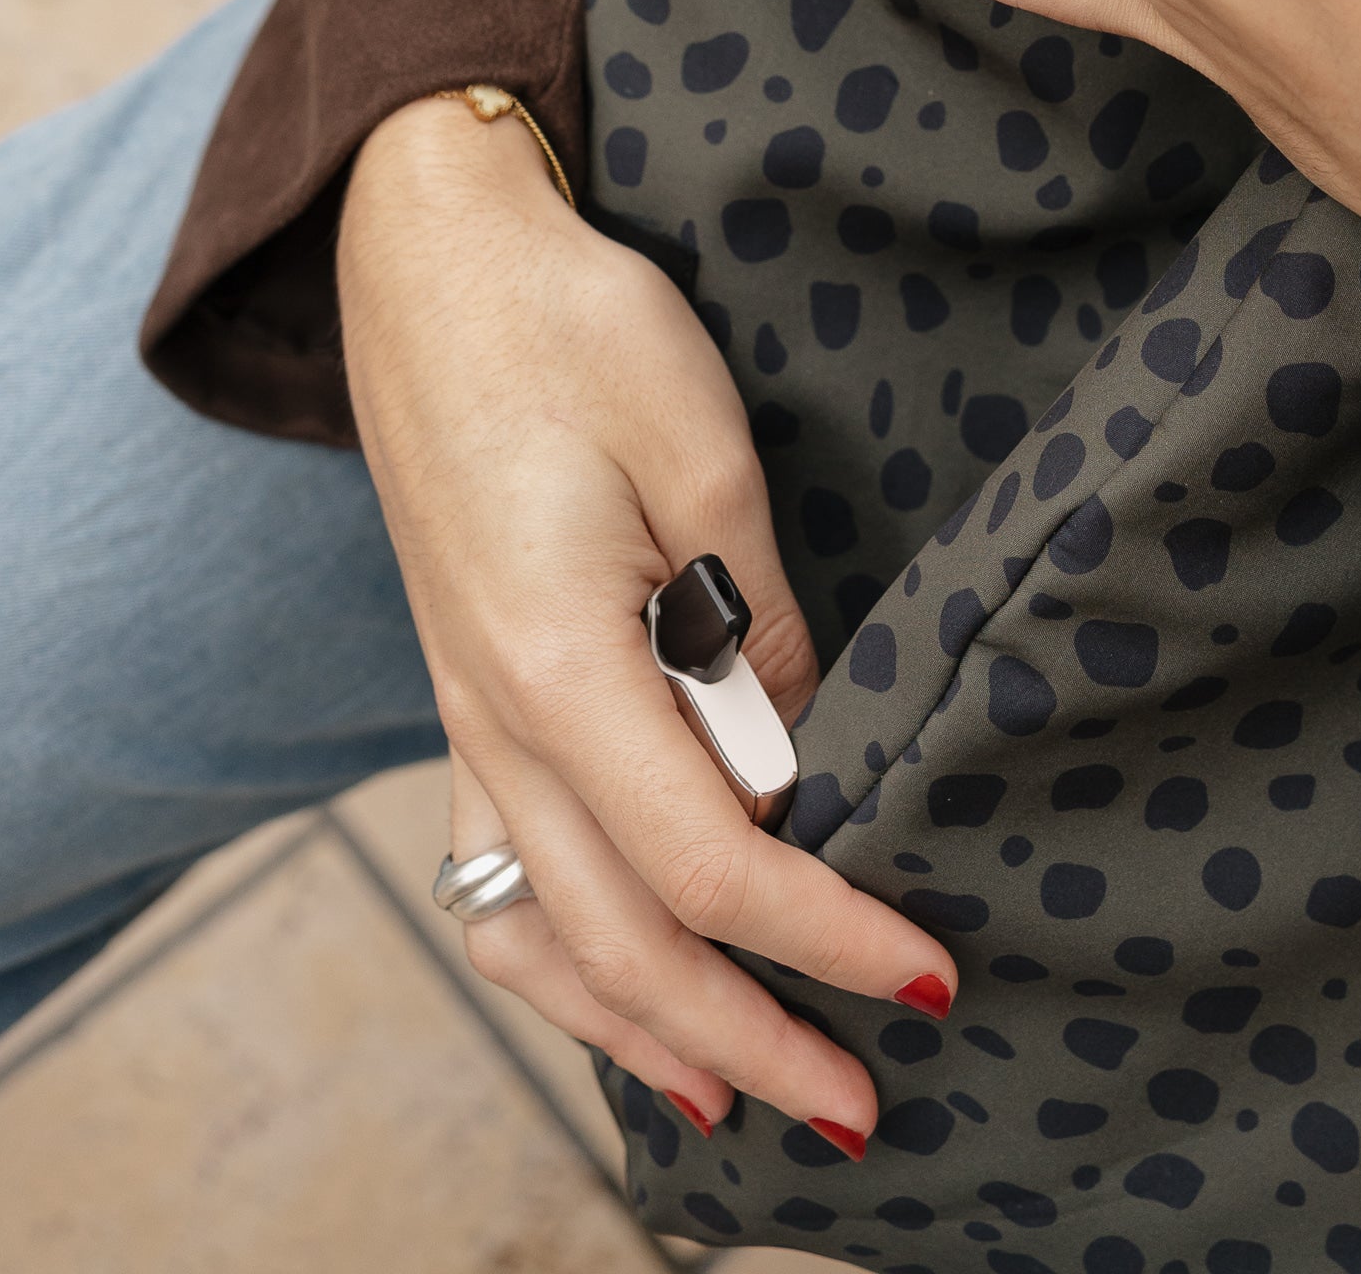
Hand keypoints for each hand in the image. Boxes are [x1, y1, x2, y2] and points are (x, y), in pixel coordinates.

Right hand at [340, 97, 954, 1140]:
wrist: (431, 257)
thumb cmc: (572, 325)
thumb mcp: (700, 445)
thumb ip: (751, 616)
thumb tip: (796, 750)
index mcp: (556, 663)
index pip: (714, 858)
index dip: (829, 931)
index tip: (929, 979)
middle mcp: (495, 719)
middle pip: (632, 936)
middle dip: (755, 1035)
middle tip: (867, 1105)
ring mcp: (466, 718)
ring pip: (548, 937)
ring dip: (650, 1030)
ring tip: (745, 1099)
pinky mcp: (465, 697)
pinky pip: (501, 880)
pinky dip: (564, 968)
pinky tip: (623, 1002)